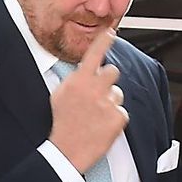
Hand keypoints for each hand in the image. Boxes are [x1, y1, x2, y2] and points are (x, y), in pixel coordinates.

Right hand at [48, 29, 128, 172]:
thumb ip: (73, 80)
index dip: (105, 40)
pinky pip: (122, 112)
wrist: (67, 151)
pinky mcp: (118, 117)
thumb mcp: (59, 95)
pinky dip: (114, 119)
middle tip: (98, 95)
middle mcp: (95, 88)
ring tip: (96, 116)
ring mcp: (108, 102)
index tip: (111, 31)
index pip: (95, 53)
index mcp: (79, 80)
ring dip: (110, 102)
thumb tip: (83, 71)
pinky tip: (101, 127)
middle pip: (113, 71)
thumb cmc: (62, 123)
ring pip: (118, 93)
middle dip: (108, 81)